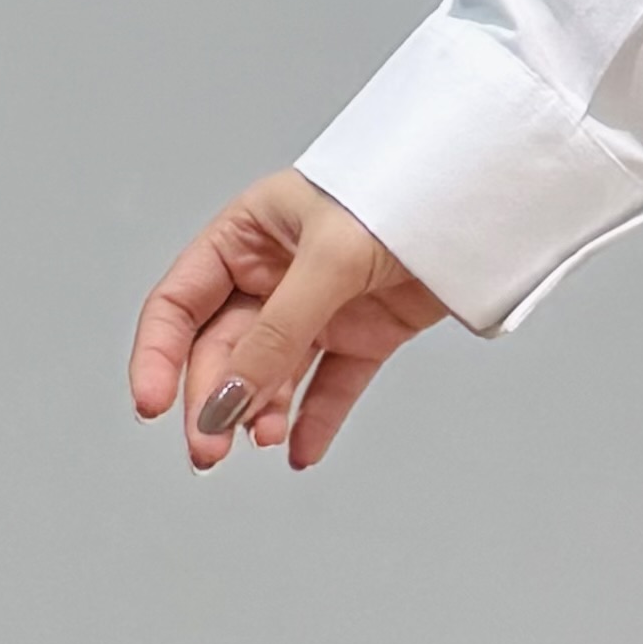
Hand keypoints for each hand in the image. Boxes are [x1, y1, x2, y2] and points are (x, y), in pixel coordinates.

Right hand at [130, 170, 451, 471]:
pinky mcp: (366, 332)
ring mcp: (322, 305)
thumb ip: (275, 335)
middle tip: (211, 449)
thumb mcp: (328, 259)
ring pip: (271, 374)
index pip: (182, 301)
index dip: (159, 353)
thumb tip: (223, 404)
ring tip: (265, 437)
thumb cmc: (402, 192)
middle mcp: (278, 271)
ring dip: (259, 412)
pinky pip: (330, 386)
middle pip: (222, 349)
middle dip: (213, 399)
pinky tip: (301, 451)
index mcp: (251, 233)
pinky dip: (314, 420)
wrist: (489, 195)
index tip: (153, 405)